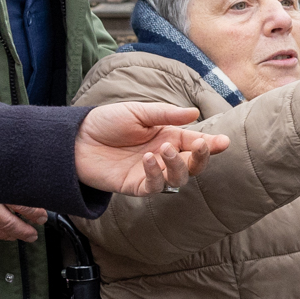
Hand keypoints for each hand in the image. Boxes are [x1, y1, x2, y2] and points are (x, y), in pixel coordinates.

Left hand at [75, 102, 230, 195]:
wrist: (75, 138)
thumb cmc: (106, 122)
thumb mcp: (138, 112)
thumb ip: (167, 115)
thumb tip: (195, 114)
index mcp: (167, 137)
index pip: (195, 144)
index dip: (211, 145)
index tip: (224, 142)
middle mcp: (163, 156)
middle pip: (192, 165)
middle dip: (200, 158)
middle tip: (199, 146)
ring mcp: (150, 173)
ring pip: (178, 179)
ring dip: (177, 165)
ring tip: (164, 149)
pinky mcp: (135, 185)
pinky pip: (154, 186)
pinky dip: (156, 174)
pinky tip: (149, 160)